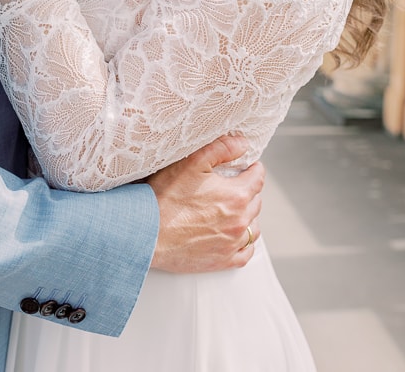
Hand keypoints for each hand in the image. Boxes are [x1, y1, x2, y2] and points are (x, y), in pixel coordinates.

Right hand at [146, 136, 264, 272]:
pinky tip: (233, 236)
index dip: (252, 169)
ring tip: (232, 211)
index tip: (246, 168)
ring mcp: (232, 243)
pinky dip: (243, 243)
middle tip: (231, 187)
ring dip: (247, 217)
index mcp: (236, 195)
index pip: (258, 178)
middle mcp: (239, 220)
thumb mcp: (191, 163)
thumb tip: (243, 144)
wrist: (146, 233)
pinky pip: (246, 252)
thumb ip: (221, 149)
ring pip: (253, 228)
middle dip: (247, 192)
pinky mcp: (223, 260)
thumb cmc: (165, 198)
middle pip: (256, 202)